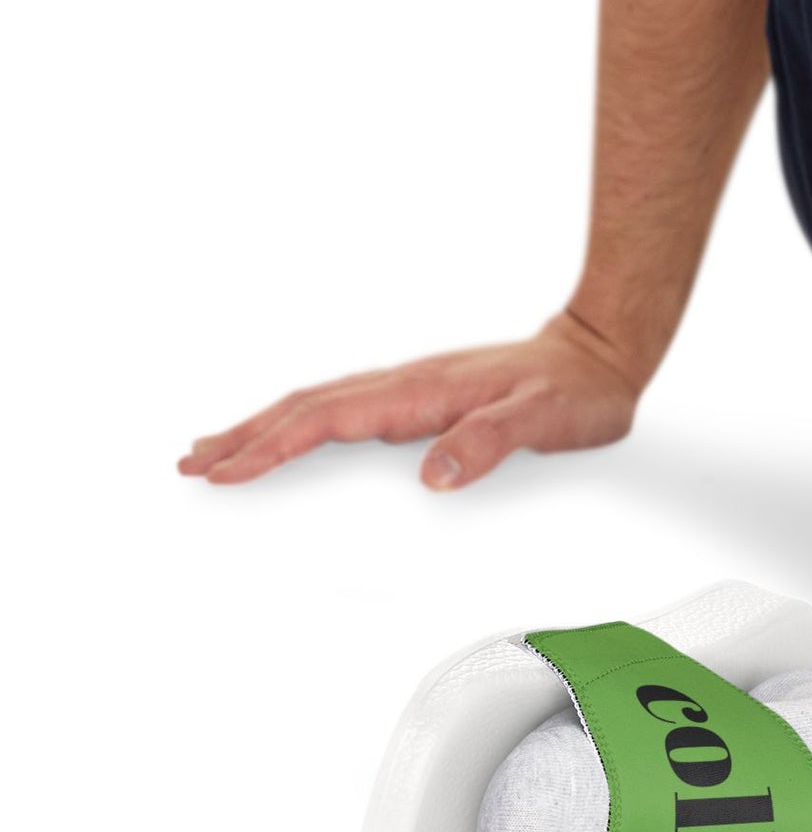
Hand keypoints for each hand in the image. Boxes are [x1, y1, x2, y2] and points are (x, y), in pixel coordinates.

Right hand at [178, 312, 650, 489]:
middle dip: (246, 436)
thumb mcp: (543, 420)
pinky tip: (296, 437)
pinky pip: (347, 410)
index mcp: (422, 392)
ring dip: (265, 427)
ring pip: (320, 406)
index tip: (228, 468)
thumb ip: (490, 442)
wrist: (600, 356)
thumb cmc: (576, 391)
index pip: (329, 419)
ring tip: (217, 449)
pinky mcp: (422, 398)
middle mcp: (407, 385)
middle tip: (192, 462)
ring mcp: (412, 389)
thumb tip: (434, 475)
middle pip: (307, 408)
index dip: (273, 445)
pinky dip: (305, 423)